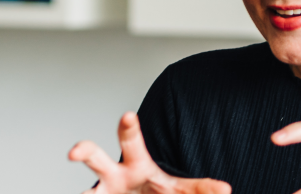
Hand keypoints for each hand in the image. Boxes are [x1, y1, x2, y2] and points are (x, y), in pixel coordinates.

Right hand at [69, 112, 230, 193]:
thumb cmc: (156, 190)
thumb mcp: (179, 188)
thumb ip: (200, 189)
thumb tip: (226, 191)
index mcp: (135, 163)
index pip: (131, 140)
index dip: (129, 127)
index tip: (128, 115)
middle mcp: (112, 175)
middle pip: (94, 158)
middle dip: (83, 150)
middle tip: (74, 151)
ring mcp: (103, 192)